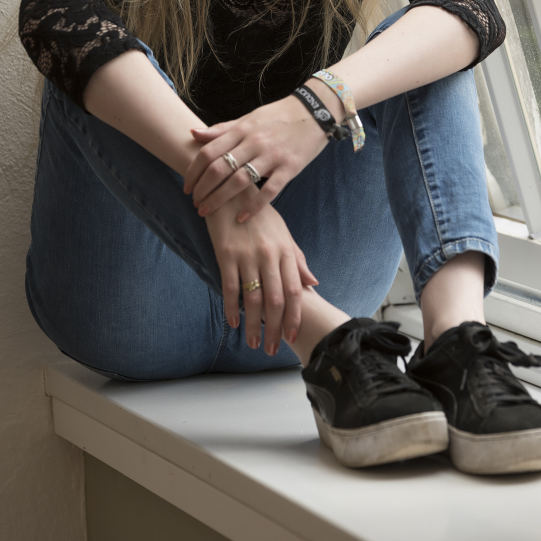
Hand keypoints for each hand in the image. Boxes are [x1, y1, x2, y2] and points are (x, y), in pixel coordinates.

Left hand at [183, 95, 329, 222]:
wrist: (314, 111)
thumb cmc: (278, 116)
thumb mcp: (249, 118)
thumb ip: (222, 129)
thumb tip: (193, 133)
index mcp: (241, 130)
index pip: (208, 152)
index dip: (193, 172)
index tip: (187, 188)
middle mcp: (253, 142)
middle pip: (219, 169)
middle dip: (203, 190)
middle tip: (195, 205)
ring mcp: (272, 155)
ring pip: (239, 181)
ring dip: (220, 200)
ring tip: (208, 212)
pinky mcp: (289, 167)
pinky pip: (269, 191)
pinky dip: (253, 206)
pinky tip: (241, 218)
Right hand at [205, 196, 318, 354]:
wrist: (231, 190)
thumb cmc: (259, 214)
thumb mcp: (283, 233)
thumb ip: (298, 259)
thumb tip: (313, 283)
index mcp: (285, 251)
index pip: (294, 291)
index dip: (294, 317)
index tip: (293, 336)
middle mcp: (269, 255)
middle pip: (276, 300)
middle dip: (276, 329)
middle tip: (272, 350)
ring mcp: (247, 255)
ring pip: (253, 299)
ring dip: (254, 325)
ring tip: (253, 343)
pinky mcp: (226, 254)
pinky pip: (230, 287)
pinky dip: (231, 308)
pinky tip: (232, 323)